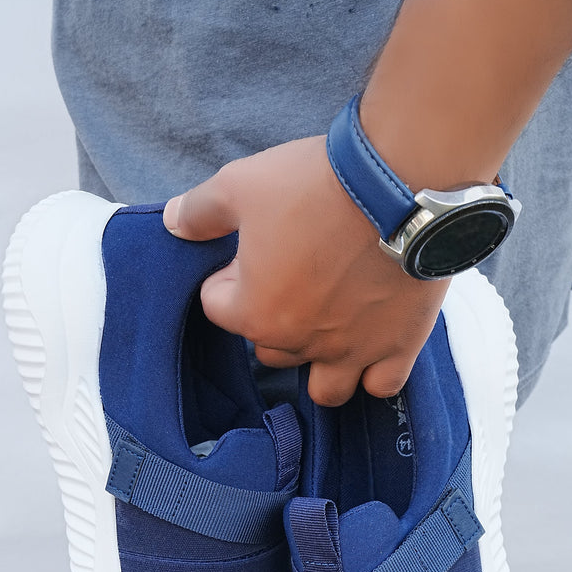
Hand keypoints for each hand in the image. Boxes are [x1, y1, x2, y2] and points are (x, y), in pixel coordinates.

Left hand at [163, 136, 447, 406]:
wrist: (398, 182)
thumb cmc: (316, 185)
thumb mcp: (242, 183)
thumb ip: (201, 211)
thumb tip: (173, 224)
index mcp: (255, 312)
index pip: (217, 307)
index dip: (228, 276)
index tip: (252, 248)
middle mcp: (300, 342)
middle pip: (268, 350)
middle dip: (272, 319)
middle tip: (295, 276)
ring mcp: (351, 351)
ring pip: (324, 388)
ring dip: (317, 365)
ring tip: (326, 329)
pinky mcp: (397, 347)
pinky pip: (381, 385)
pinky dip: (373, 374)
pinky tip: (371, 349)